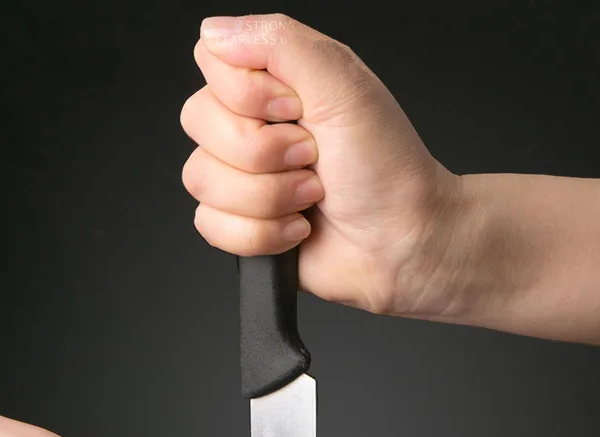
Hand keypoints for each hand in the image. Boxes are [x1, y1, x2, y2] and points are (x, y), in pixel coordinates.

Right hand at [181, 13, 467, 316]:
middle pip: (198, 123)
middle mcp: (252, 127)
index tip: (298, 110)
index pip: (211, 64)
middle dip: (264, 152)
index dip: (249, 95)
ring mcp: (243, 179)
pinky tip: (297, 228)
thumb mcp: (344, 85)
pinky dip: (263, 234)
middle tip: (313, 158)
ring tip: (312, 196)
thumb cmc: (387, 168)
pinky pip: (212, 226)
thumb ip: (279, 42)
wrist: (402, 242)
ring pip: (202, 180)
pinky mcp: (241, 227)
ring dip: (269, 197)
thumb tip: (215, 31)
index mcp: (274, 83)